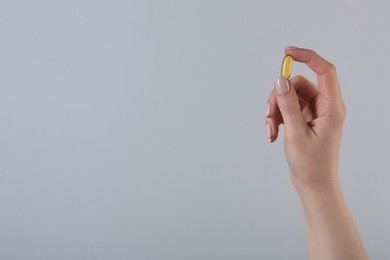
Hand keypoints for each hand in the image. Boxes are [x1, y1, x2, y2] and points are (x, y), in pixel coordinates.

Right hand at [265, 47, 346, 192]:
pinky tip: (272, 134)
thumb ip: (288, 105)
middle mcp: (324, 107)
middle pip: (298, 85)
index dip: (307, 57)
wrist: (313, 185)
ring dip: (275, 111)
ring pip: (289, 97)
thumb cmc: (311, 164)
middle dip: (278, 98)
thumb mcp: (296, 133)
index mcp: (331, 108)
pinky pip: (287, 109)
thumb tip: (280, 81)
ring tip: (270, 130)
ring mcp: (314, 113)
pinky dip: (277, 118)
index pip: (324, 71)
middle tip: (268, 117)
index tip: (287, 53)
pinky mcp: (304, 120)